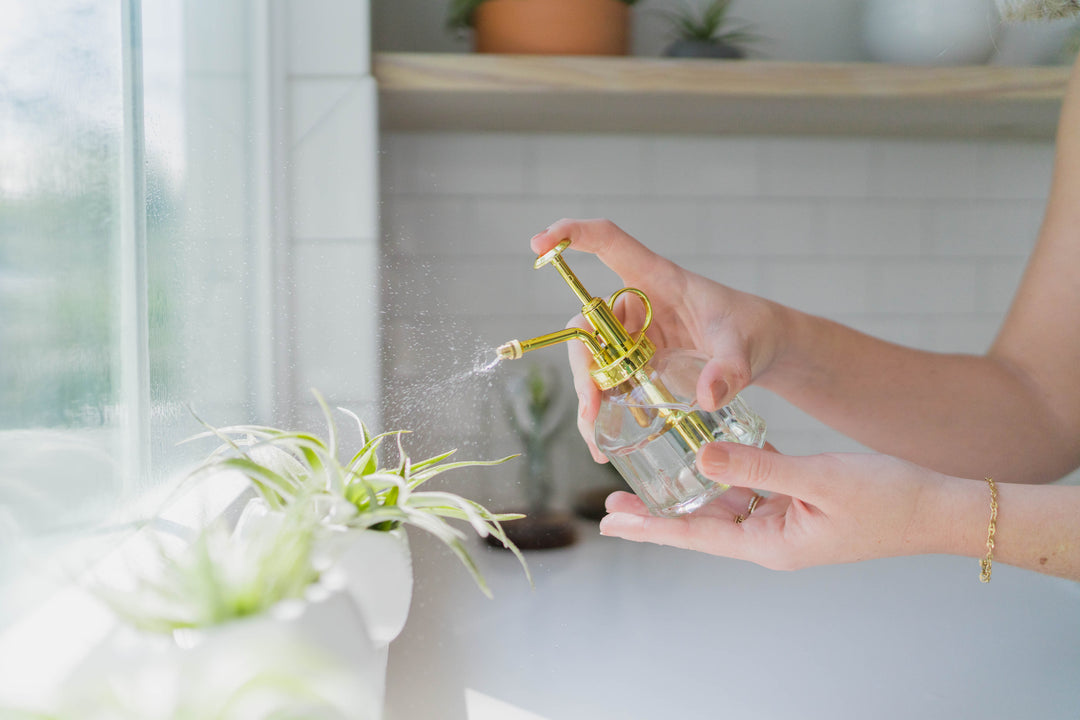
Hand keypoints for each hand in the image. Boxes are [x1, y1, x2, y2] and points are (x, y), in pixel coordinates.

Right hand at [531, 219, 782, 461]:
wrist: (764, 351)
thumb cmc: (753, 331)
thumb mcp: (746, 348)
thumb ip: (731, 369)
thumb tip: (708, 395)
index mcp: (658, 279)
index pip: (608, 243)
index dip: (571, 235)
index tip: (539, 243)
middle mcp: (636, 305)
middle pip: (588, 323)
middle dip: (582, 365)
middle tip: (591, 407)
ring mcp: (633, 335)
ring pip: (592, 358)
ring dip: (587, 395)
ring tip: (595, 437)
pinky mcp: (636, 363)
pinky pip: (607, 382)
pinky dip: (600, 411)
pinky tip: (602, 443)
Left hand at [598, 442, 951, 570]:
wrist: (938, 506)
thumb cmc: (887, 497)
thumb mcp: (817, 477)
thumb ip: (757, 465)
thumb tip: (701, 455)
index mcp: (771, 544)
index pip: (695, 537)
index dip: (651, 528)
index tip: (611, 524)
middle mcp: (771, 539)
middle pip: (700, 525)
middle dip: (658, 514)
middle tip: (611, 506)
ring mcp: (785, 523)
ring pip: (724, 504)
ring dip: (689, 491)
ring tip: (649, 480)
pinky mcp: (799, 504)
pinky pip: (753, 488)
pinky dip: (729, 472)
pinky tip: (708, 455)